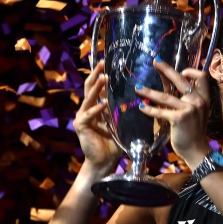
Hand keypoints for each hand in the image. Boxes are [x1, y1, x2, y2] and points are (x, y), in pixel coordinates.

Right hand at [74, 60, 121, 174]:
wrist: (104, 161)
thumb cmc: (114, 142)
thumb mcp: (121, 122)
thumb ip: (124, 109)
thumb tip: (141, 95)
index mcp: (97, 106)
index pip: (98, 86)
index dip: (101, 74)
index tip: (107, 62)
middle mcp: (87, 108)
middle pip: (90, 87)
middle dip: (96, 74)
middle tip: (103, 63)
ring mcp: (82, 116)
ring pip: (89, 98)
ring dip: (97, 88)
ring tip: (103, 78)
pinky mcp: (81, 126)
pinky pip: (89, 115)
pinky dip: (97, 108)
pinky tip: (104, 102)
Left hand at [135, 59, 210, 168]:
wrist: (196, 150)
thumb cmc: (193, 132)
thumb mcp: (195, 112)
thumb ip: (187, 100)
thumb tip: (172, 87)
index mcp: (204, 98)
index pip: (202, 77)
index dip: (190, 71)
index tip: (180, 71)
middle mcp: (198, 101)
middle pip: (181, 79)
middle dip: (167, 69)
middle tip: (155, 61)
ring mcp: (190, 109)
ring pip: (165, 96)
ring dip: (149, 91)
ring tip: (137, 87)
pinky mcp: (180, 118)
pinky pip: (161, 111)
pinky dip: (149, 109)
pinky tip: (141, 107)